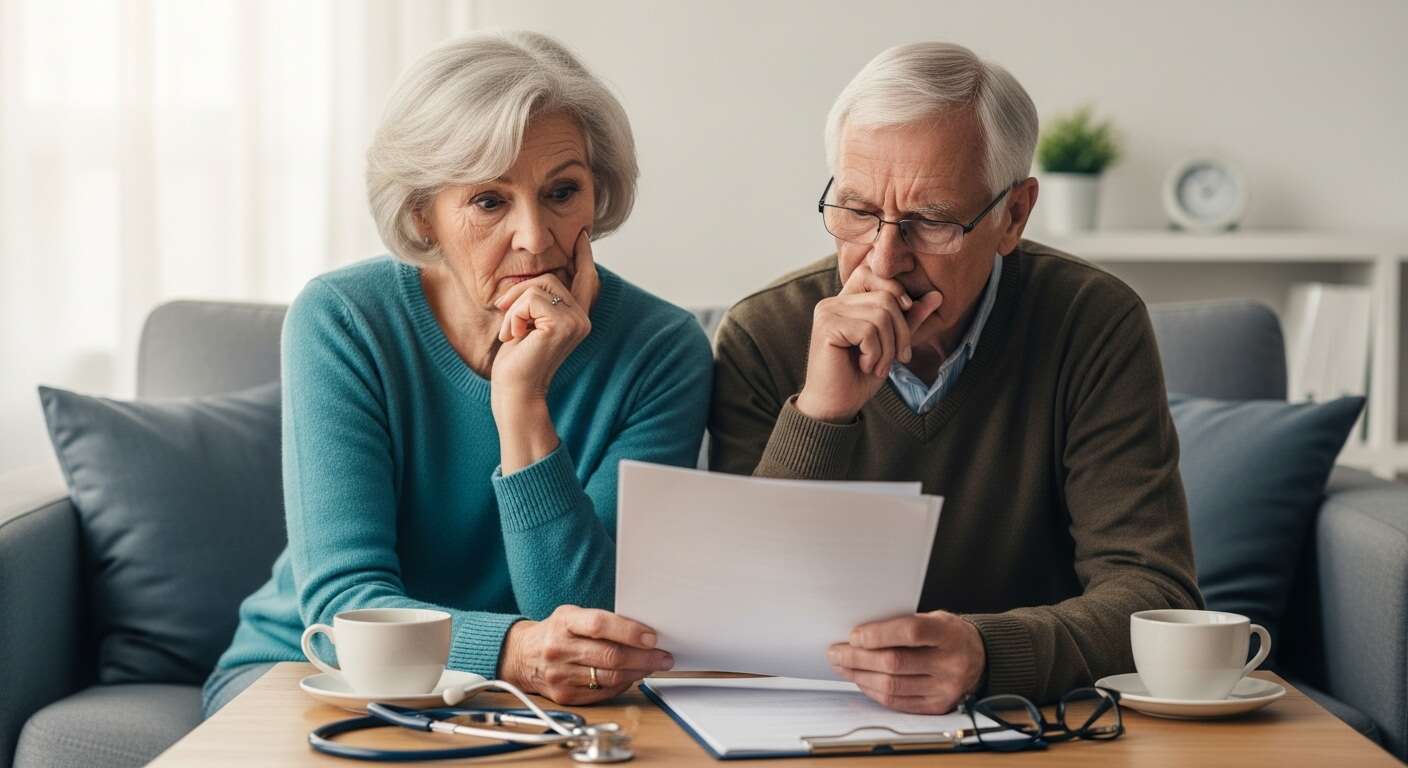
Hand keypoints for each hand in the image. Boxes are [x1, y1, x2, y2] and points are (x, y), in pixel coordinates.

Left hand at [490, 229, 598, 404]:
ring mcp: (575, 322)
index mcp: (577, 318)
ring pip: (539, 285)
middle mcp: (582, 318)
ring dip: (514, 307)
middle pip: (550, 277)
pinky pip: (530, 299)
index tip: (582, 235)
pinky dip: (514, 316)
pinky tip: (515, 337)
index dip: (584, 256)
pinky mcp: (561, 324)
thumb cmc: (517, 362)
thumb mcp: (529, 324)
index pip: (586, 279)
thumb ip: (539, 303)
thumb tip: (537, 279)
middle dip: (520, 293)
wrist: (515, 391)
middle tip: (510, 320)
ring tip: (515, 333)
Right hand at [499, 605, 673, 704]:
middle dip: (644, 657)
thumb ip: (601, 621)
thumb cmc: (556, 632)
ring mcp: (561, 675)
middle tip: (663, 656)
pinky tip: (632, 677)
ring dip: (637, 672)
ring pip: (609, 677)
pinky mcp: (564, 695)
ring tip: (652, 666)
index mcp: (564, 622)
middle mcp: (560, 649)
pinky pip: (602, 692)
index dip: (629, 631)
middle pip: (610, 656)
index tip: (651, 637)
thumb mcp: (572, 615)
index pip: (599, 625)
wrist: (523, 656)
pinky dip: (622, 685)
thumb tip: (642, 632)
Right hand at [795, 264, 942, 422]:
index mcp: (845, 302)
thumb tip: (938, 295)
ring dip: (888, 348)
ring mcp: (827, 313)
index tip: (906, 315)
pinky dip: (876, 354)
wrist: (835, 406)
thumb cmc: (859, 377)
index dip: (895, 290)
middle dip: (901, 332)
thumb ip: (909, 319)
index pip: (873, 273)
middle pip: (886, 298)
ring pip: (881, 315)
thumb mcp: (891, 345)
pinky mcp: (827, 327)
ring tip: (877, 366)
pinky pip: (869, 331)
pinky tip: (864, 366)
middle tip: (896, 359)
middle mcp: (832, 302)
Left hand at [827, 610, 985, 713]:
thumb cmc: (948, 633)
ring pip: (892, 686)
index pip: (910, 633)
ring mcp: (945, 689)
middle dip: (858, 658)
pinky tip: (861, 680)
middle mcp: (950, 663)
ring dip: (860, 676)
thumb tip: (859, 633)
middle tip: (836, 652)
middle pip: (895, 663)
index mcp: (949, 634)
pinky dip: (873, 691)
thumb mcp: (934, 618)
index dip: (878, 634)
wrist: (981, 657)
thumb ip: (903, 624)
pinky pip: (897, 702)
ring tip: (842, 666)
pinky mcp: (937, 706)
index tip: (854, 635)